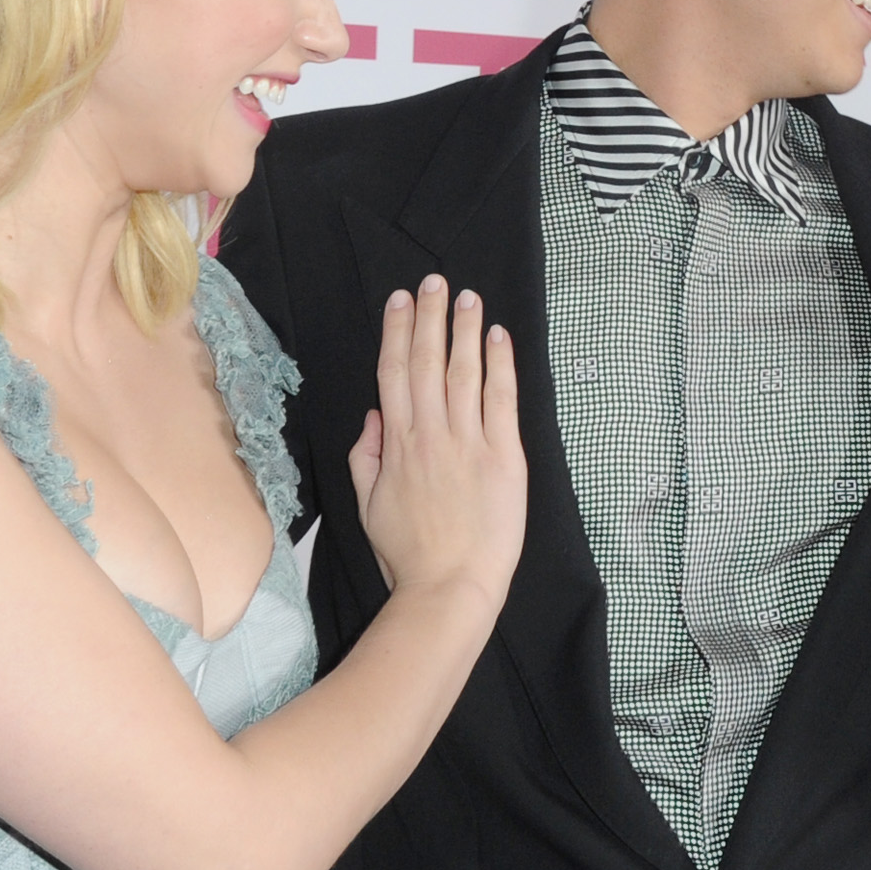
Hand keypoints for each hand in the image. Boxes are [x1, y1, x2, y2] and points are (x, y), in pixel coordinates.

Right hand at [347, 276, 526, 606]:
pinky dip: (500, 365)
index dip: (397, 332)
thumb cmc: (408, 555)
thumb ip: (366, 458)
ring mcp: (469, 443)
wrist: (449, 588)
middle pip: (427, 361)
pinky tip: (499, 337)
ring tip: (468, 297)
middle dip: (429, 317)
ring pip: (464, 372)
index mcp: (396, 445)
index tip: (401, 301)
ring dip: (465, 330)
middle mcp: (431, 435)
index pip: (394, 373)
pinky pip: (501, 400)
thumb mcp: (367, 507)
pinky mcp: (504, 456)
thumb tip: (374, 417)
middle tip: (434, 281)